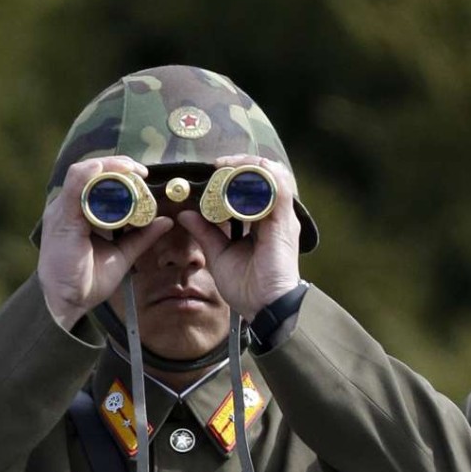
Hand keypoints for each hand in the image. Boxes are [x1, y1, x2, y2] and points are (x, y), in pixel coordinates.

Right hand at [37, 157, 172, 329]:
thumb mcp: (123, 252)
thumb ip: (142, 236)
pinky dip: (88, 176)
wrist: (69, 301)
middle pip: (90, 172)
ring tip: (130, 168)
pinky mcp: (62, 221)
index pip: (96, 180)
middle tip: (141, 169)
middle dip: (116, 165)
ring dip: (108, 166)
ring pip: (82, 175)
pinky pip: (73, 190)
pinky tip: (102, 169)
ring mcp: (63, 212)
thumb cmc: (89, 278)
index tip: (143, 173)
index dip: (118, 170)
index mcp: (80, 212)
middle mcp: (68, 208)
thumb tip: (165, 221)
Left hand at [176, 155, 301, 320]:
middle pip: (264, 175)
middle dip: (240, 164)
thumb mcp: (220, 255)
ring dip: (247, 164)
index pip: (254, 186)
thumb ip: (206, 232)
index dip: (234, 174)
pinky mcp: (284, 221)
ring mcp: (282, 216)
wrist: (267, 307)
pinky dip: (257, 175)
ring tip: (225, 166)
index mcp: (263, 222)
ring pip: (272, 173)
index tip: (211, 173)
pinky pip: (277, 186)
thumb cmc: (248, 288)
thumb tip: (186, 214)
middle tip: (217, 165)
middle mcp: (276, 215)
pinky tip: (236, 175)